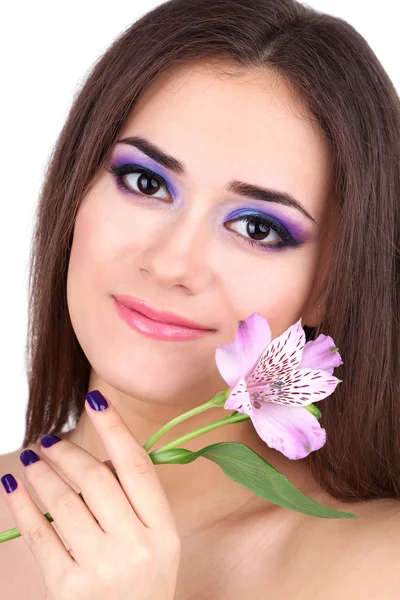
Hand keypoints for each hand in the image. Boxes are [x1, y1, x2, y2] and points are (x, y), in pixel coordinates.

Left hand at [2, 391, 180, 599]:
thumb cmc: (144, 586)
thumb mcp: (159, 545)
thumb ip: (136, 502)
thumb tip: (97, 460)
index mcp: (164, 531)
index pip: (138, 466)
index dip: (115, 428)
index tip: (95, 400)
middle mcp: (136, 547)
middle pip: (97, 479)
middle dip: (69, 452)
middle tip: (52, 439)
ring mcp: (101, 568)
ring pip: (63, 502)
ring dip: (42, 473)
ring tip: (31, 457)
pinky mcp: (68, 588)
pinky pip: (40, 534)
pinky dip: (22, 504)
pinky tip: (13, 485)